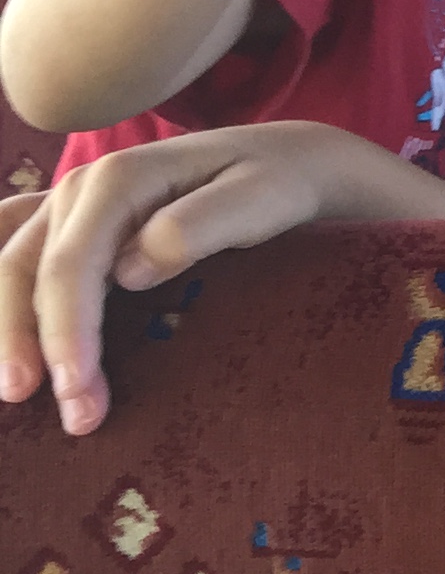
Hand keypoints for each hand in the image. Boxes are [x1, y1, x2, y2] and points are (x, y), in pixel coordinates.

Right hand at [0, 124, 349, 434]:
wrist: (287, 158)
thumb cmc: (277, 181)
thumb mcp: (257, 199)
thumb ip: (196, 228)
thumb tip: (129, 272)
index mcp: (119, 179)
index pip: (71, 266)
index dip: (65, 332)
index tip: (76, 390)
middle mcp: (81, 188)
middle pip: (23, 270)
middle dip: (26, 346)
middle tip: (66, 414)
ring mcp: (71, 203)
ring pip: (13, 268)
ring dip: (11, 333)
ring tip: (22, 395)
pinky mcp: (75, 224)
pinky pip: (19, 254)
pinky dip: (6, 298)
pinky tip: (8, 340)